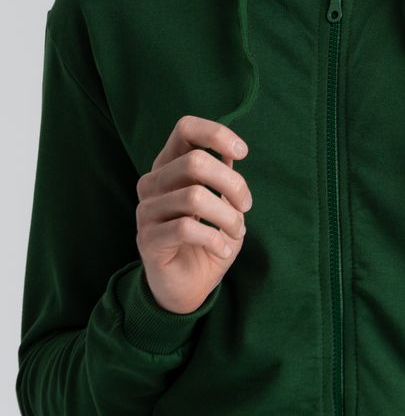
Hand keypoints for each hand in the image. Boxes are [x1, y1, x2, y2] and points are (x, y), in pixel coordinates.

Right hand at [134, 115, 252, 313]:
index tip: (242, 152)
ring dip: (227, 216)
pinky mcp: (148, 239)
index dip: (216, 134)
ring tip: (237, 231)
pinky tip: (223, 249)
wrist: (187, 286)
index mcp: (170, 165)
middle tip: (245, 206)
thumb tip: (233, 150)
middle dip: (232, 183)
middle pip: (195, 162)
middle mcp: (153, 183)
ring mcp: (146, 211)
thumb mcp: (223, 203)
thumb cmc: (208, 238)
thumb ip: (224, 175)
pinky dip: (215, 238)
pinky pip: (186, 229)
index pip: (185, 129)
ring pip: (194, 197)